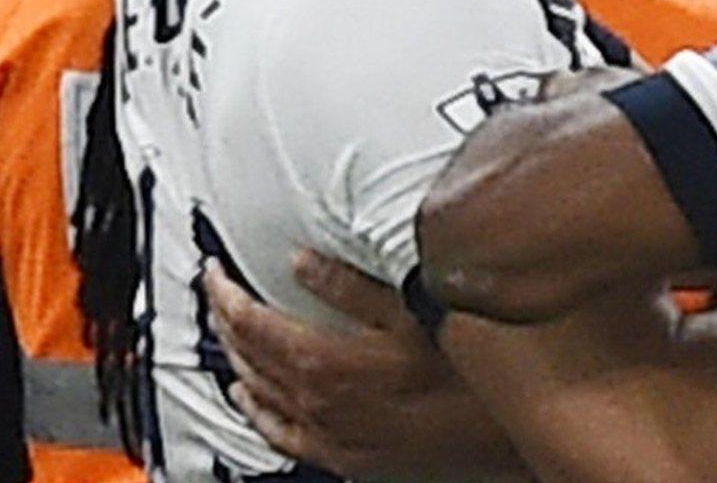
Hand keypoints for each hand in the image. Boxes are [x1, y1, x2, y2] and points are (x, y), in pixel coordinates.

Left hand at [204, 250, 522, 481]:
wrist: (501, 434)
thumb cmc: (468, 373)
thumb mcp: (416, 310)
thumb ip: (352, 285)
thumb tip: (302, 260)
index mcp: (327, 362)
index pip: (254, 323)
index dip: (226, 293)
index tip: (215, 271)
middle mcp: (317, 402)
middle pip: (249, 356)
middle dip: (226, 318)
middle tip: (216, 289)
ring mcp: (328, 433)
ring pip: (259, 393)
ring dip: (236, 358)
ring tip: (228, 330)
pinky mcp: (344, 454)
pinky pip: (279, 434)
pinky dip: (255, 412)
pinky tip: (248, 399)